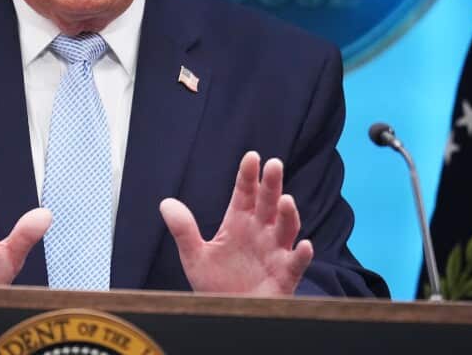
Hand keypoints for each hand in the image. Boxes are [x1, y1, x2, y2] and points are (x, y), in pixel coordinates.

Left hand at [159, 151, 313, 295]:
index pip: (245, 194)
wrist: (227, 315)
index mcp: (239, 223)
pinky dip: (301, 255)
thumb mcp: (195, 256)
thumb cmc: (215, 284)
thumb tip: (166, 203)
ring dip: (288, 215)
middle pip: (268, 204)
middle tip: (273, 165)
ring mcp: (275, 253)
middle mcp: (260, 233)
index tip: (251, 157)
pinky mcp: (284, 276)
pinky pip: (296, 264)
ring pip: (286, 229)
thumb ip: (183, 230)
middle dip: (271, 186)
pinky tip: (305, 245)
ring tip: (286, 200)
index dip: (248, 176)